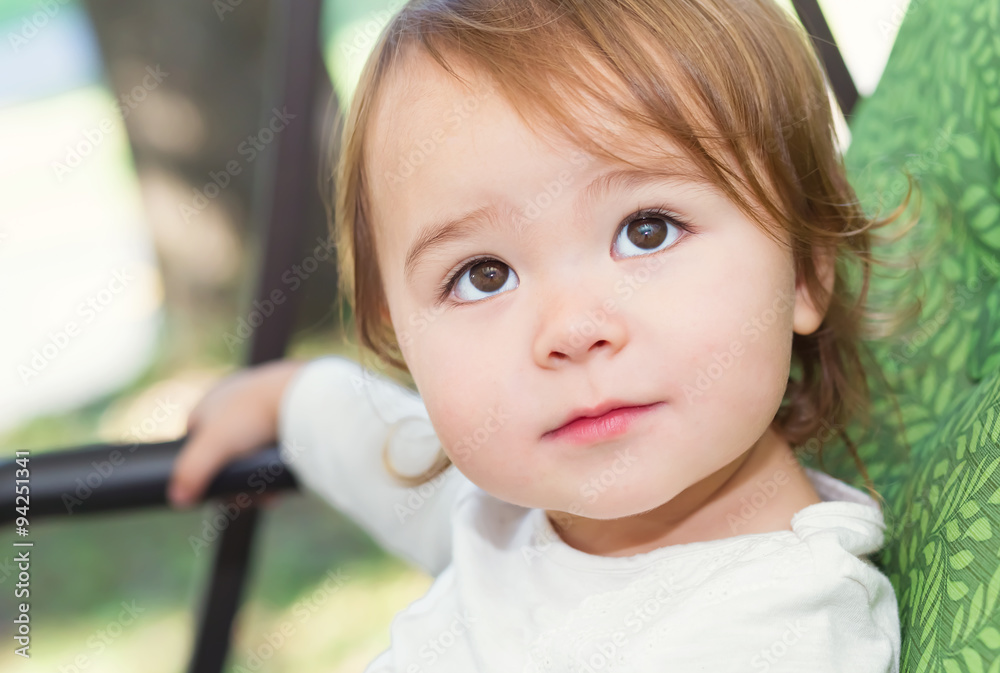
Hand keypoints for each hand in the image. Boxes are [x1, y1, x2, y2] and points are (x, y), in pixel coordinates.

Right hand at [167, 359, 306, 507]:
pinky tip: (281, 486)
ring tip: (268, 495)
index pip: (194, 442)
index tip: (214, 491)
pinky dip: (277, 471)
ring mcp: (264, 410)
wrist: (307, 396)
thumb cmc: (255, 414)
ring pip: (253, 459)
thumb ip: (191, 472)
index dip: (201, 470)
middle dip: (234, 483)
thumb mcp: (215, 445)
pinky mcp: (290, 420)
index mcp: (211, 400)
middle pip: (226, 456)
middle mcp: (236, 403)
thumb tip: (177, 499)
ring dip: (257, 482)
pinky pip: (276, 454)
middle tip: (247, 499)